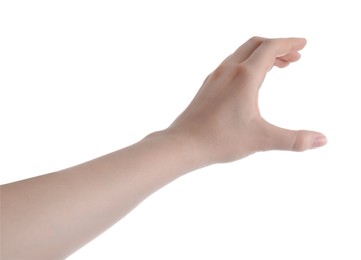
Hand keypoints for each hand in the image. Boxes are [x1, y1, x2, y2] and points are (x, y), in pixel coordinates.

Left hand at [167, 37, 326, 163]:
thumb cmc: (219, 139)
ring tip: (278, 67)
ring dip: (262, 55)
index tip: (303, 45)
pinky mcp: (208, 86)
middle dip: (278, 47)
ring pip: (242, 54)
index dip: (289, 44)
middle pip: (256, 45)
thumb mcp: (262, 139)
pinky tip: (250, 81)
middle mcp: (229, 70)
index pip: (271, 48)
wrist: (183, 143)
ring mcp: (216, 77)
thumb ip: (294, 139)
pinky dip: (247, 63)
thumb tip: (322, 140)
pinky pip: (231, 65)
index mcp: (244, 76)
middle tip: (295, 57)